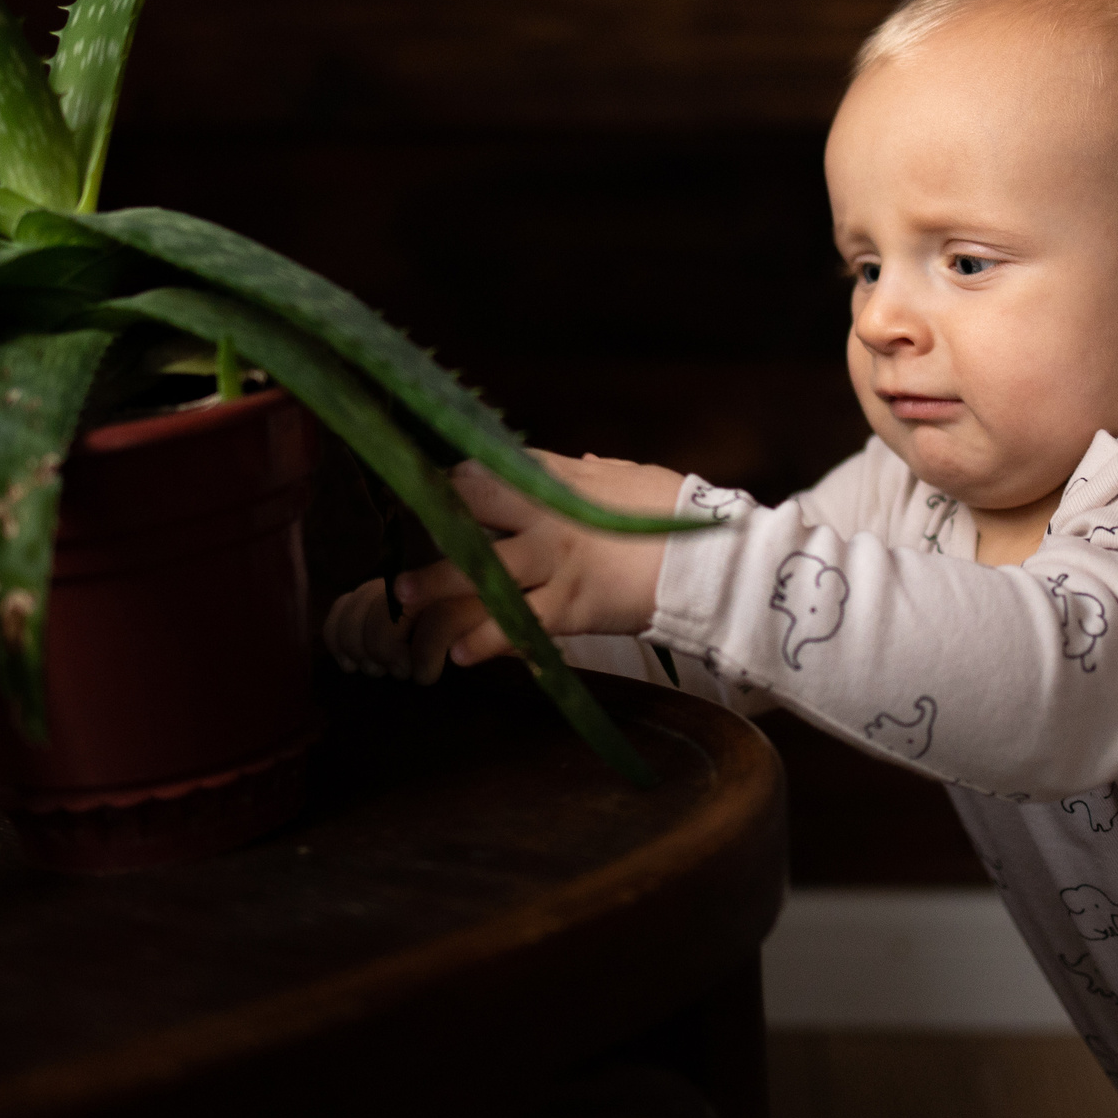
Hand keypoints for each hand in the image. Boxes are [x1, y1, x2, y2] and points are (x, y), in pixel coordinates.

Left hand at [320, 450, 685, 682]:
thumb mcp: (634, 481)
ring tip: (403, 597)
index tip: (428, 487)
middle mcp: (547, 514)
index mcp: (562, 479)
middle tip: (403, 532)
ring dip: (435, 584)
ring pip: (478, 569)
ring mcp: (553, 561)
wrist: (715, 566)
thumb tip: (581, 463)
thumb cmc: (681, 519)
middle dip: (433, 518)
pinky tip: (459, 654)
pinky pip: (514, 625)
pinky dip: (484, 641)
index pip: (490, 466)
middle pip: (470, 506)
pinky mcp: (568, 608)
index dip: (454, 478)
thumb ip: (597, 475)